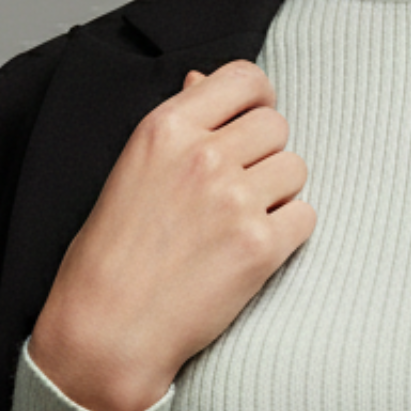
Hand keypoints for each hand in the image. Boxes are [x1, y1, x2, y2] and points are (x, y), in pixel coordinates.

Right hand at [29, 62, 315, 410]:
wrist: (105, 331)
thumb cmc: (111, 255)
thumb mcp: (131, 170)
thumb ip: (177, 124)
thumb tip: (203, 78)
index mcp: (165, 129)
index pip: (243, 78)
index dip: (258, 98)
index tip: (253, 118)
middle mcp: (202, 157)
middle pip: (276, 126)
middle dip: (265, 153)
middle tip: (237, 189)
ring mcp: (234, 200)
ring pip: (296, 169)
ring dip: (278, 193)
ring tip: (238, 222)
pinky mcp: (260, 246)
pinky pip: (304, 216)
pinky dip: (287, 233)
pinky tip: (249, 250)